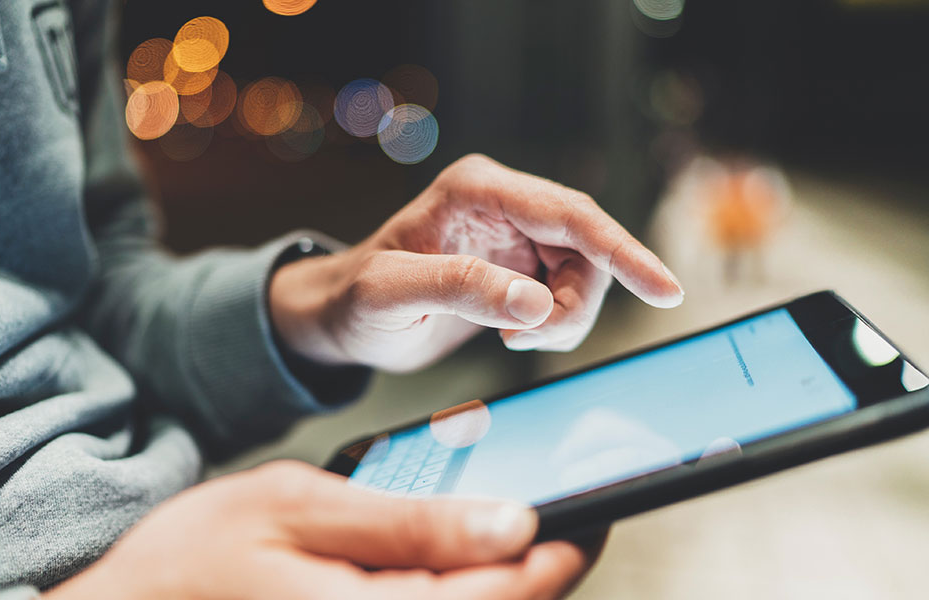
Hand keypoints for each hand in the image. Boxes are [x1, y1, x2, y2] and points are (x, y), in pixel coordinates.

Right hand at [44, 461, 592, 599]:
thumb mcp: (300, 508)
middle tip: (556, 514)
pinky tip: (446, 566)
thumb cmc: (193, 560)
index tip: (592, 509)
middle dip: (537, 572)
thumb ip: (410, 524)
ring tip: (501, 534)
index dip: (565, 550)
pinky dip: (456, 595)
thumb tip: (512, 524)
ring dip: (500, 587)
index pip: (512, 597)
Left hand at [270, 154, 683, 370]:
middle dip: (576, 305)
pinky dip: (556, 326)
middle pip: (588, 249)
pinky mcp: (521, 267)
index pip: (569, 214)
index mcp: (476, 190)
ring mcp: (517, 235)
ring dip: (565, 320)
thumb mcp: (389, 295)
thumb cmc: (354, 300)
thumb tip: (536, 305)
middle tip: (526, 342)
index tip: (665, 291)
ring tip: (511, 340)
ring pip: (586, 276)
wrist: (343, 319)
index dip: (623, 251)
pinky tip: (513, 335)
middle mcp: (505, 204)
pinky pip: (569, 296)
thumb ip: (460, 289)